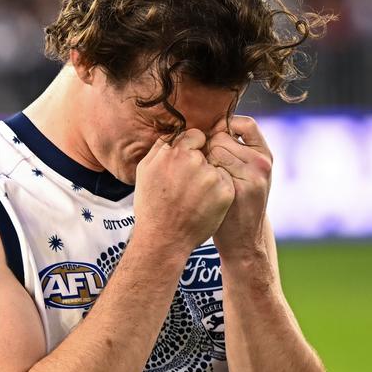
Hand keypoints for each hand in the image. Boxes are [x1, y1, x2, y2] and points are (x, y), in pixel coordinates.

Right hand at [133, 130, 234, 253]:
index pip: (196, 136)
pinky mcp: (225, 193)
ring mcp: (213, 178)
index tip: (188, 162)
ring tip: (195, 196)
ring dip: (210, 177)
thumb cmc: (151, 205)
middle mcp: (197, 162)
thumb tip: (173, 133)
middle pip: (208, 152)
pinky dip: (219, 191)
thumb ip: (161, 147)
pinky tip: (205, 203)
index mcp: (177, 152)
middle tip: (188, 183)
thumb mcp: (145, 169)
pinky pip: (226, 183)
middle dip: (202, 163)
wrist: (163, 238)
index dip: (193, 147)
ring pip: (218, 167)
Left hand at [205, 116, 272, 259]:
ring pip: (213, 150)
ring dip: (203, 160)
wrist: (244, 239)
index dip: (225, 126)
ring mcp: (250, 176)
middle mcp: (262, 163)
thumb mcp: (248, 172)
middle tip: (208, 166)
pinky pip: (209, 167)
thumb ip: (238, 149)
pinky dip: (202, 174)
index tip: (212, 139)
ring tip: (207, 177)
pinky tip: (204, 187)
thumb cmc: (238, 200)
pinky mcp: (235, 189)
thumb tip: (211, 122)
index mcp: (265, 155)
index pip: (245, 123)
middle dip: (209, 147)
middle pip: (222, 136)